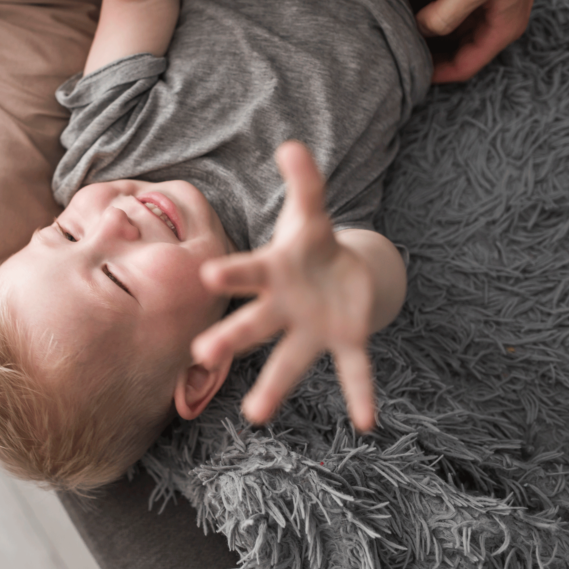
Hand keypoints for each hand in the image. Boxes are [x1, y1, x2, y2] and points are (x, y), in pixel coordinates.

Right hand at [191, 141, 376, 431]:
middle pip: (253, 324)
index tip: (207, 274)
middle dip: (229, 337)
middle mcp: (282, 308)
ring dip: (271, 388)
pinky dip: (361, 393)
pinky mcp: (343, 341)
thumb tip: (291, 146)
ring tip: (255, 415)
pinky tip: (367, 422)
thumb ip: (305, 183)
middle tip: (201, 354)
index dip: (230, 271)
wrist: (339, 273)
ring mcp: (310, 329)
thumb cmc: (312, 245)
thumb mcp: (311, 212)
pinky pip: (353, 370)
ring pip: (287, 361)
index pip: (247, 271)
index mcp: (273, 272)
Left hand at [415, 0, 551, 83]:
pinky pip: (456, 3)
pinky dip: (435, 3)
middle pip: (457, 48)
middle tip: (402, 40)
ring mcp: (494, 1)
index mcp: (502, 29)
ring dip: (430, 23)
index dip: (435, 73)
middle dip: (429, 46)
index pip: (464, 67)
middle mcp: (499, 19)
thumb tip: (420, 30)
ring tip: (408, 14)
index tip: (409, 72)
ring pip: (454, 25)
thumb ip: (444, 17)